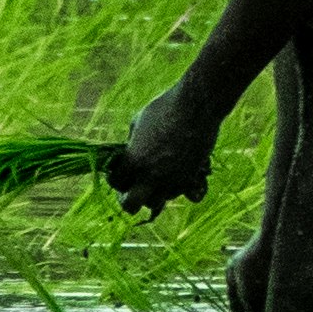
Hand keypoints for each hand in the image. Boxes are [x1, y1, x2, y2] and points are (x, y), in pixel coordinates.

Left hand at [106, 84, 217, 214]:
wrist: (197, 106)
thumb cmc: (165, 107)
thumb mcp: (139, 122)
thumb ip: (132, 144)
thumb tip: (130, 152)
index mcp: (133, 161)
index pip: (116, 182)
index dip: (115, 178)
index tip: (119, 171)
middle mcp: (150, 176)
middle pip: (130, 206)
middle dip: (128, 199)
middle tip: (132, 188)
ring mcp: (171, 181)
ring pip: (157, 202)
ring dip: (154, 193)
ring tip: (156, 179)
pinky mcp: (191, 180)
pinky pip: (183, 196)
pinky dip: (179, 189)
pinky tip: (179, 177)